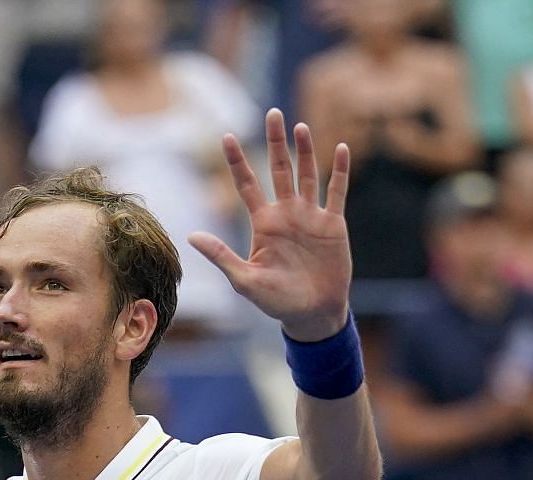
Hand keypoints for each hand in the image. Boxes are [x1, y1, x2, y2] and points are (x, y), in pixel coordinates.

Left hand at [189, 109, 352, 342]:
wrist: (312, 313)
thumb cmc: (276, 301)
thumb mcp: (244, 280)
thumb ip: (221, 255)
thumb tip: (191, 236)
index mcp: (263, 223)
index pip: (247, 185)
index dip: (238, 161)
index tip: (227, 136)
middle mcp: (286, 213)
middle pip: (278, 170)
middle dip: (275, 142)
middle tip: (272, 114)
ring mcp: (310, 216)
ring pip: (307, 174)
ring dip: (305, 150)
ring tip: (300, 125)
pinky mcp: (333, 224)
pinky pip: (337, 192)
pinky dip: (339, 171)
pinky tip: (341, 148)